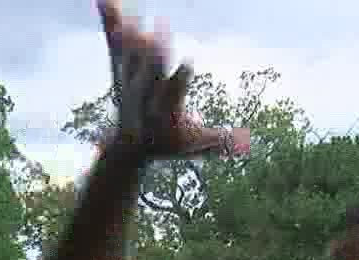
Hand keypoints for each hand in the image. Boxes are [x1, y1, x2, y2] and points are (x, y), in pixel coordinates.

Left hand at [99, 0, 252, 159]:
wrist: (129, 146)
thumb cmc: (167, 142)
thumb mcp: (193, 145)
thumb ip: (218, 141)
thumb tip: (247, 141)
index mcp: (165, 108)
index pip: (175, 92)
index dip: (181, 79)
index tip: (188, 64)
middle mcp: (145, 92)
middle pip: (150, 69)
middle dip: (154, 53)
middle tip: (157, 31)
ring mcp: (129, 78)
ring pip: (129, 51)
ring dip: (129, 30)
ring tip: (124, 9)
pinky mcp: (120, 67)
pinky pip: (114, 41)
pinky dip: (110, 20)